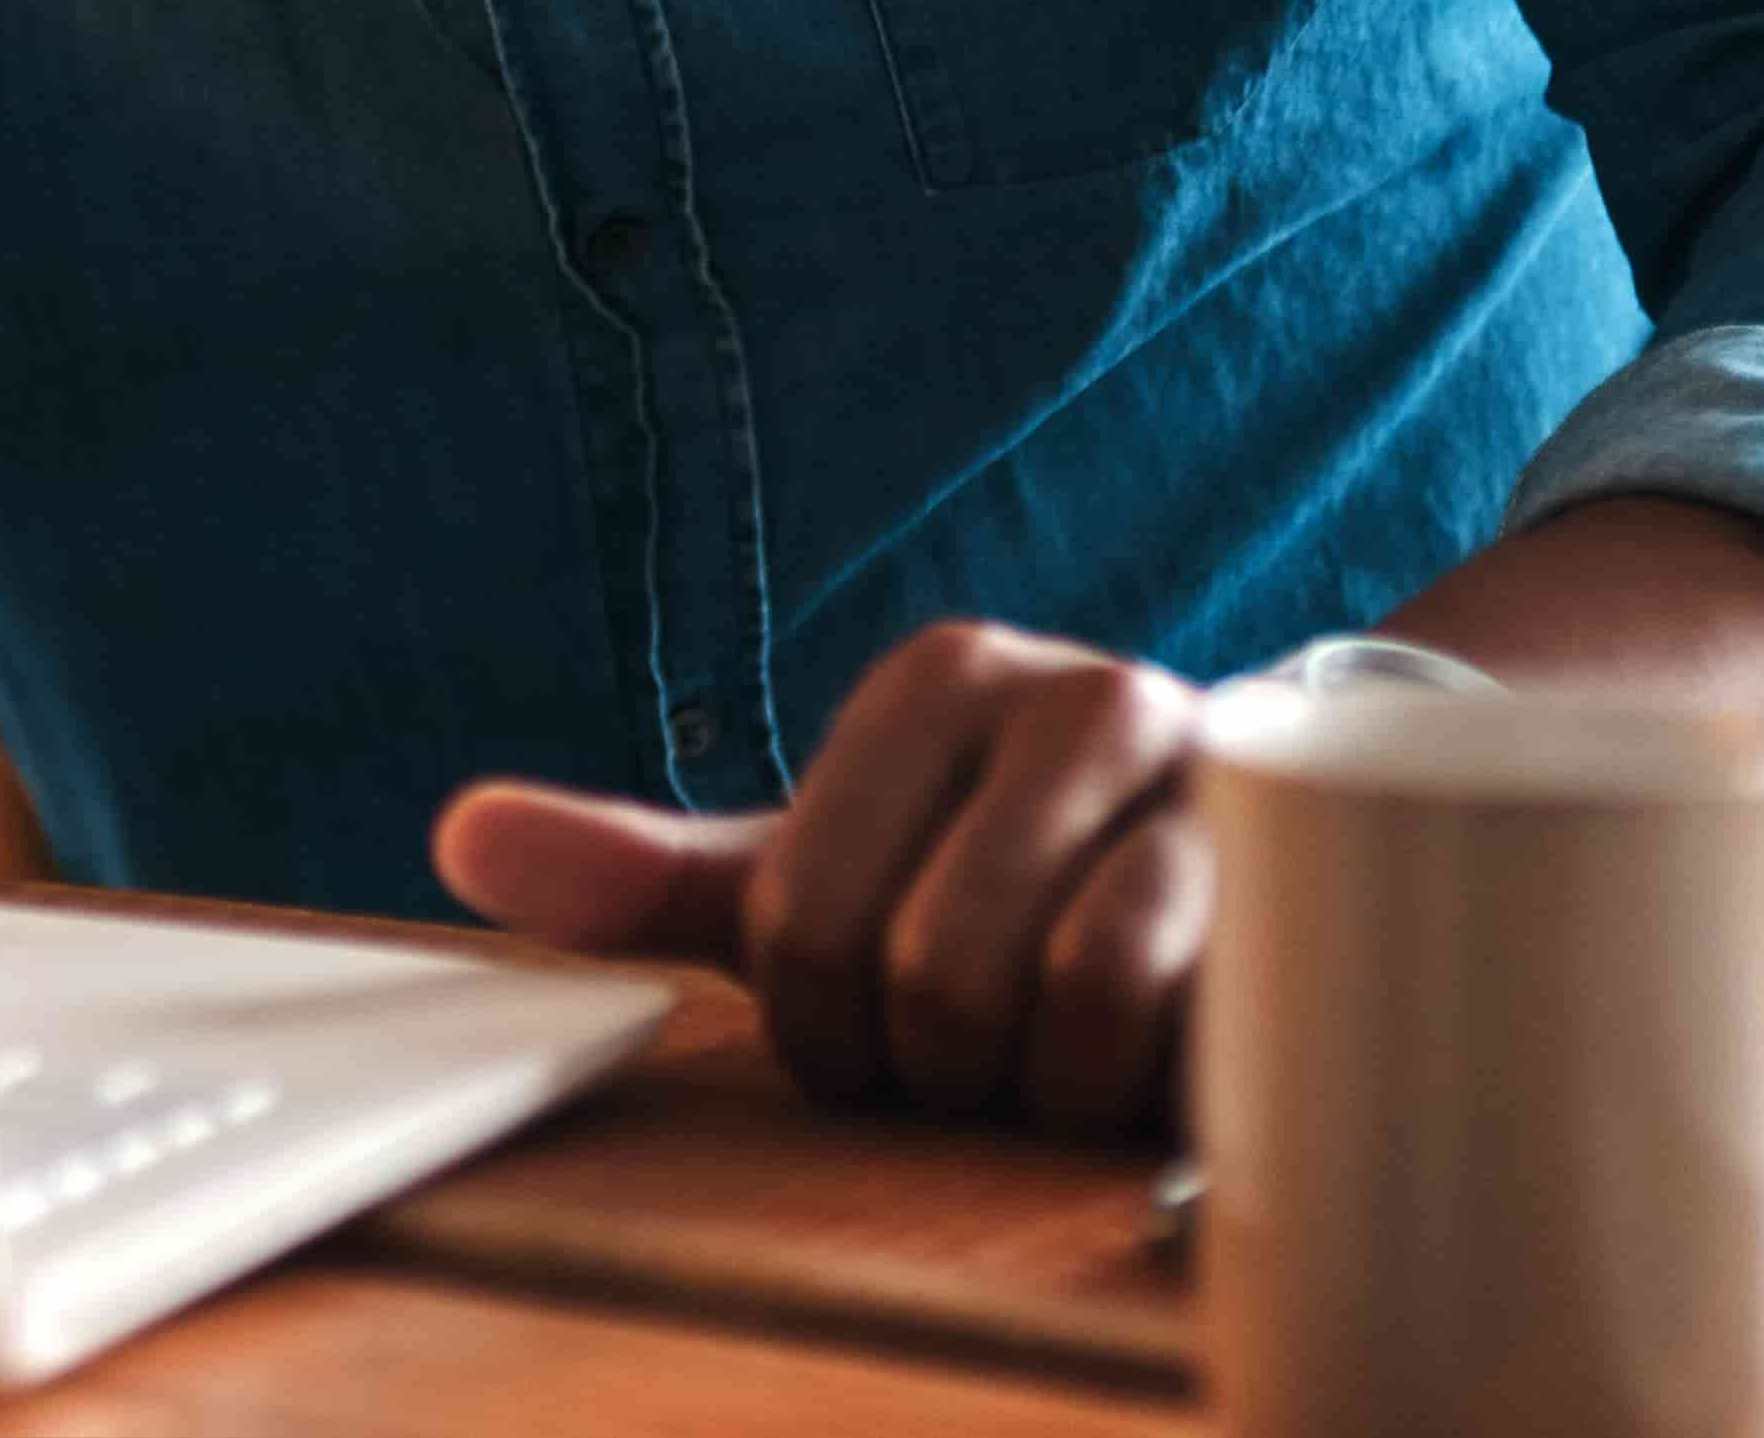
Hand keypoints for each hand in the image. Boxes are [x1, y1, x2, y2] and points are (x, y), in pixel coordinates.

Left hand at [431, 622, 1206, 1132]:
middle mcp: (1076, 694)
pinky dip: (1127, 1081)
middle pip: (918, 962)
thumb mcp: (821, 880)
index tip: (864, 1029)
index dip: (819, 1025)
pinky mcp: (1301, 883)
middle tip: (971, 1057)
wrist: (1245, 896)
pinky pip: (1165, 1008)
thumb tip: (462, 838)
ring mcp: (1203, 778)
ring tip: (1052, 1059)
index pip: (795, 911)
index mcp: (940, 680)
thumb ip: (646, 873)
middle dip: (930, 1063)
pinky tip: (1140, 1070)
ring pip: (1043, 989)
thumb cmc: (1003, 893)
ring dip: (1031, 1083)